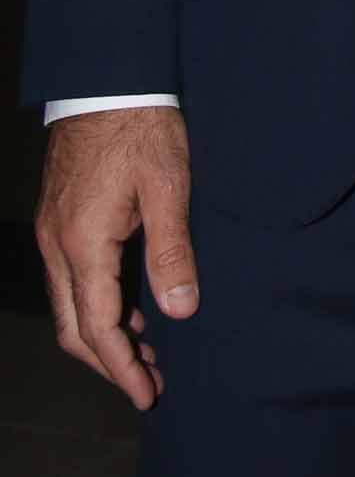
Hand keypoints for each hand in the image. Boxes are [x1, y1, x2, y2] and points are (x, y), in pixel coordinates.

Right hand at [36, 106, 197, 411]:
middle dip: (111, 363)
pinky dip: (98, 305)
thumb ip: (172, 250)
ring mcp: (54, 233)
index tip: (147, 396)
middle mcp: (58, 246)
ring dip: (105, 336)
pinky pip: (72, 281)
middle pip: (75, 328)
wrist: (107, 81)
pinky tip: (134, 307)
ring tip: (149, 354)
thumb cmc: (142, 128)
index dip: (122, 369)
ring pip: (70, 306)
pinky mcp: (60, 220)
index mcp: (83, 245)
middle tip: (152, 384)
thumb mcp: (169, 186)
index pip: (97, 329)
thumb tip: (180, 310)